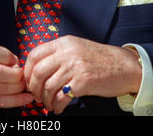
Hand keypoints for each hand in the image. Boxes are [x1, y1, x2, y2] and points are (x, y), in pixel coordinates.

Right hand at [0, 39, 32, 114]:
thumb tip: (16, 61)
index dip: (7, 55)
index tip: (14, 59)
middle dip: (16, 73)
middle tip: (22, 73)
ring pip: (1, 88)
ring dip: (18, 86)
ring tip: (24, 83)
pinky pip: (0, 102)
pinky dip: (16, 101)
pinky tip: (27, 98)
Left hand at [24, 35, 141, 114]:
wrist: (124, 65)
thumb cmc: (99, 58)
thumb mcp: (76, 48)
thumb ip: (58, 54)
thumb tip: (37, 67)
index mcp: (63, 43)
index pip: (35, 54)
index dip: (27, 70)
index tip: (29, 80)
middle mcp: (67, 52)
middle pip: (38, 71)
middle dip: (34, 87)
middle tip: (37, 96)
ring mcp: (75, 66)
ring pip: (48, 86)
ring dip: (45, 100)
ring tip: (49, 104)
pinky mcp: (84, 81)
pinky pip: (62, 97)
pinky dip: (57, 106)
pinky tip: (59, 108)